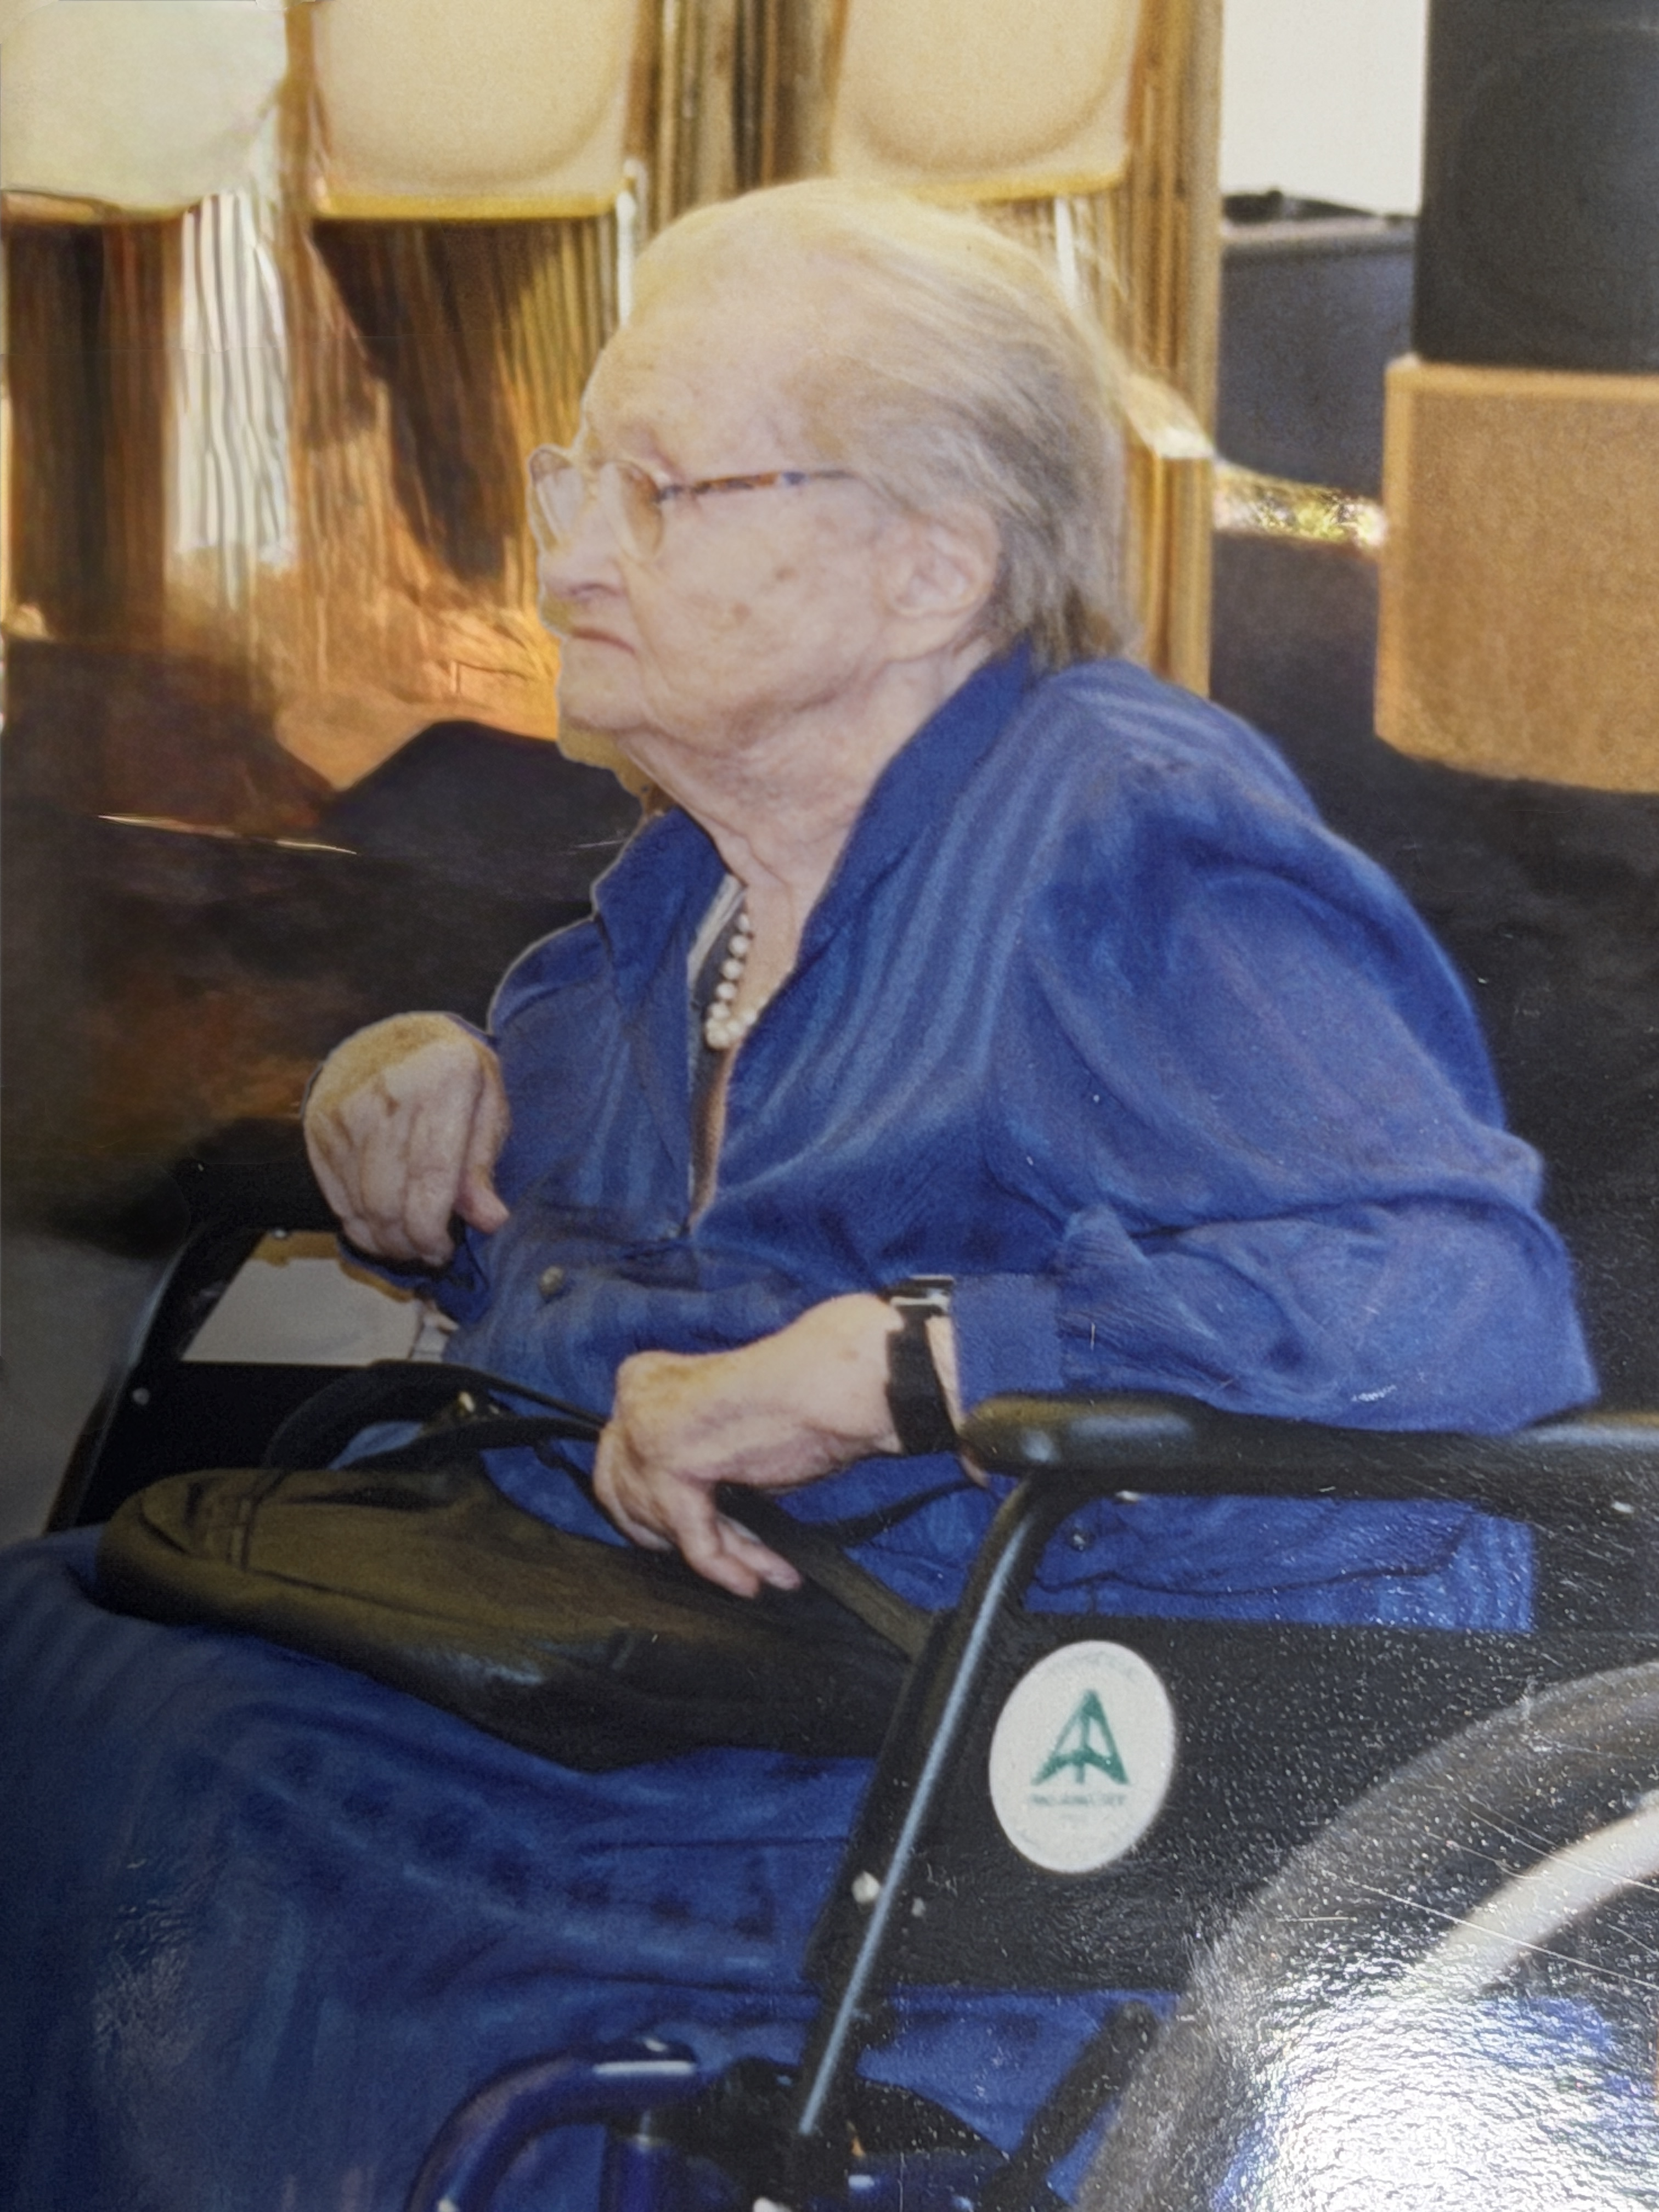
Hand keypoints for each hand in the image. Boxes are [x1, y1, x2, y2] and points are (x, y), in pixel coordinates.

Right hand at [303, 1014, 509, 1266]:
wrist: (392, 1038)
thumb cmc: (449, 1073)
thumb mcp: (488, 1103)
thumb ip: (484, 1164)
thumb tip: (490, 1219)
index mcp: (441, 1082)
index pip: (430, 1180)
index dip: (434, 1231)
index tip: (444, 1250)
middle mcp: (387, 1095)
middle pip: (388, 1203)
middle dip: (410, 1244)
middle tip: (428, 1251)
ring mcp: (346, 1113)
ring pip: (360, 1209)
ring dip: (385, 1241)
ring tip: (409, 1241)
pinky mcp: (320, 1130)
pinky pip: (337, 1201)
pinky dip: (360, 1226)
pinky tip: (382, 1225)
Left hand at [594, 1295, 911, 1596]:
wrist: (826, 1383)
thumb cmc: (795, 1397)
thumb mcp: (725, 1425)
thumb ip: (692, 1460)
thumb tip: (683, 1515)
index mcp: (642, 1379)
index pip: (623, 1462)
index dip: (658, 1510)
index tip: (706, 1535)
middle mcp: (632, 1400)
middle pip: (628, 1496)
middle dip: (671, 1536)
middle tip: (724, 1559)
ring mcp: (644, 1431)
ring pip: (665, 1523)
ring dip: (722, 1553)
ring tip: (763, 1573)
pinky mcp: (669, 1462)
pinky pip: (694, 1537)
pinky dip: (725, 1564)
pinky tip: (754, 1581)